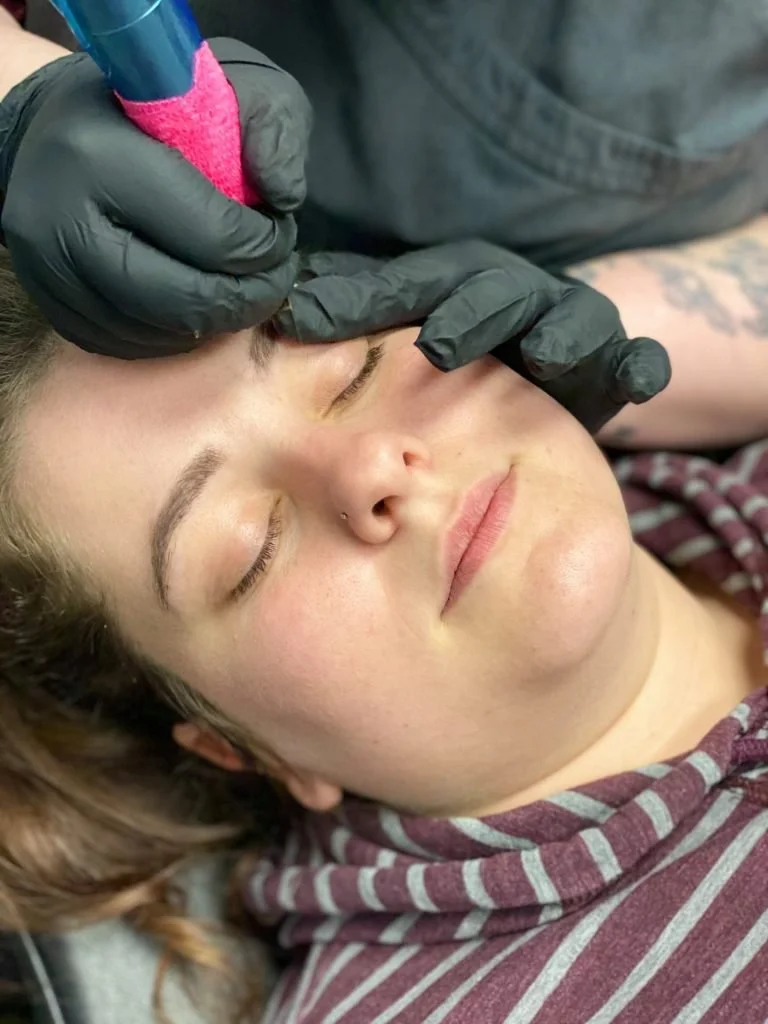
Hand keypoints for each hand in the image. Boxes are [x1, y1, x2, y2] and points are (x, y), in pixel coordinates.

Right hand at [0, 39, 310, 356]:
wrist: (60, 129)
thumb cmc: (154, 107)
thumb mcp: (227, 82)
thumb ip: (271, 124)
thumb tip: (284, 198)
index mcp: (100, 153)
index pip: (212, 235)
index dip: (265, 247)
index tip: (278, 235)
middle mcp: (61, 219)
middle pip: (185, 299)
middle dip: (249, 298)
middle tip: (273, 279)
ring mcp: (50, 271)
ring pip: (160, 331)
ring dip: (217, 321)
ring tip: (239, 288)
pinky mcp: (53, 307)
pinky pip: (130, 345)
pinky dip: (177, 334)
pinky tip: (197, 303)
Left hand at [275, 243, 670, 432]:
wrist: (553, 372)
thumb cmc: (468, 352)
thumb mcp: (413, 331)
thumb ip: (362, 315)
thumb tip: (281, 306)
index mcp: (456, 286)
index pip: (404, 287)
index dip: (359, 300)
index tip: (301, 320)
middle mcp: (514, 296)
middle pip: (494, 294)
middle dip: (471, 315)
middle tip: (438, 347)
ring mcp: (569, 326)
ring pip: (573, 319)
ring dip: (562, 335)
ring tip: (545, 356)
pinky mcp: (613, 365)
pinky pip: (635, 358)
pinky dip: (640, 364)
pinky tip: (638, 379)